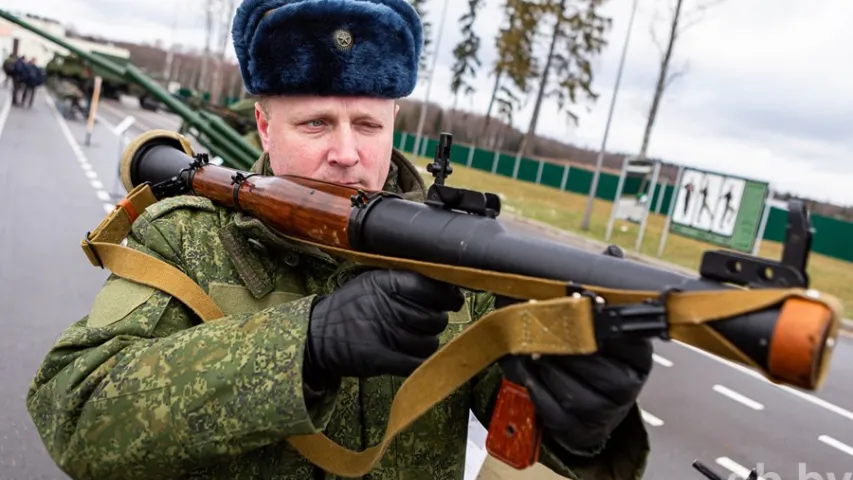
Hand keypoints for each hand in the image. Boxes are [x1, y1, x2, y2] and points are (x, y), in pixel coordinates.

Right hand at [303, 269, 463, 386]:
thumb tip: (447, 285)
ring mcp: (385, 333)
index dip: (448, 296)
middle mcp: (389, 305)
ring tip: (411, 339)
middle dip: (435, 322)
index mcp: (387, 282)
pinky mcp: (382, 359)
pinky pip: (416, 363)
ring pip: (429, 343)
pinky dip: (418, 362)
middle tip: (424, 323)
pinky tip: (409, 356)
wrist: (316, 336)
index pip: (432, 287)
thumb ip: (405, 281)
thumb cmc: (349, 307)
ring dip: (425, 344)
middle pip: (435, 318)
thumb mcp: (372, 282)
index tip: (453, 300)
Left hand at [498, 242, 651, 452]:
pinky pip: (550, 404)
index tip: (572, 297)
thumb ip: (603, 289)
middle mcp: (627, 383)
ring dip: (543, 362)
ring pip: (567, 382)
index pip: (619, 331)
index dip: (592, 313)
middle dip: (558, 337)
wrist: (590, 410)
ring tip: (528, 346)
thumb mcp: (603, 325)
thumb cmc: (594, 359)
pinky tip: (527, 369)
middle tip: (535, 319)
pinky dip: (534, 384)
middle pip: (589, 357)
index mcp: (637, 353)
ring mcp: (605, 410)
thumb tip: (612, 252)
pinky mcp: (580, 428)